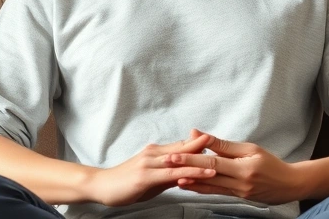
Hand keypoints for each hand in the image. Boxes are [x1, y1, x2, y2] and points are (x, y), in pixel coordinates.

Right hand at [87, 131, 218, 206]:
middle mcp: (155, 153)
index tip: (220, 143)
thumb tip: (187, 176)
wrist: (101, 186)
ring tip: (221, 160)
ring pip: (181, 159)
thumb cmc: (125, 183)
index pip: (183, 145)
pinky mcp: (146, 176)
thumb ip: (169, 175)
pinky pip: (172, 173)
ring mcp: (150, 163)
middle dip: (205, 146)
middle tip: (227, 145)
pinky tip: (202, 173)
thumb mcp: (151, 179)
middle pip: (185, 147)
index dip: (201, 144)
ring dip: (201, 159)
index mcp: (157, 153)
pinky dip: (189, 172)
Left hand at [167, 129, 302, 204]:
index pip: (212, 162)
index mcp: (243, 168)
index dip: (191, 158)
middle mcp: (239, 183)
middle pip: (207, 175)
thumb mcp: (250, 149)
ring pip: (209, 187)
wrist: (289, 185)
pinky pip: (216, 192)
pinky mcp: (237, 198)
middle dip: (185, 169)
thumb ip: (224, 144)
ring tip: (171, 176)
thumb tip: (200, 134)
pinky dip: (201, 188)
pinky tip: (189, 185)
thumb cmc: (271, 163)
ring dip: (189, 181)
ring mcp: (238, 193)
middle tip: (166, 164)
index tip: (174, 154)